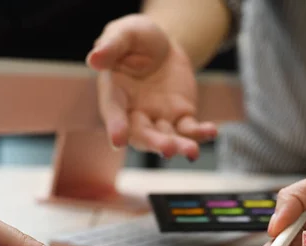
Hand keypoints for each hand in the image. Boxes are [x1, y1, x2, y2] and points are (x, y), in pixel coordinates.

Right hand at [87, 15, 216, 159]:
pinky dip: (200, 133)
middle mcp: (134, 112)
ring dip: (179, 145)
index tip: (118, 140)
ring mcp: (159, 118)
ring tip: (192, 151)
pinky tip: (212, 131)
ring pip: (167, 137)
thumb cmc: (136, 39)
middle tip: (167, 149)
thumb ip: (111, 46)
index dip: (115, 127)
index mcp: (114, 94)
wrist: (164, 45)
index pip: (113, 113)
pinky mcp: (181, 116)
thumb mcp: (124, 33)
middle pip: (142, 133)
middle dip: (155, 143)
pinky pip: (190, 128)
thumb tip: (94, 59)